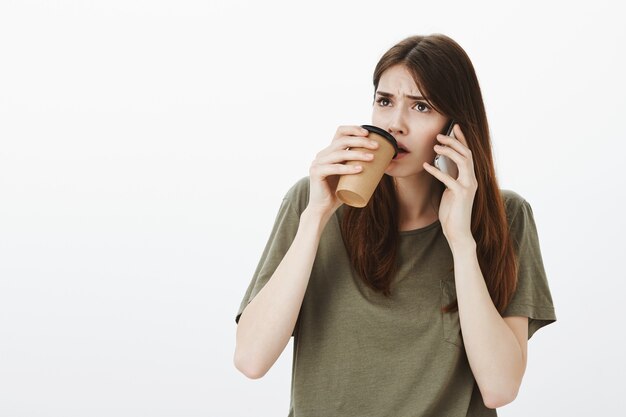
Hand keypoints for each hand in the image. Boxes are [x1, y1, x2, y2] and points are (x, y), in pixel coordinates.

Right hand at [307, 125, 378, 217]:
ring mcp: (317, 163)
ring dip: (357, 154)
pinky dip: (347, 168)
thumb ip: (360, 166)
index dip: (353, 129)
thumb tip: (385, 161)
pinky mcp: (316, 173)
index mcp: (330, 151)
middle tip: (376, 146)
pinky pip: (333, 168)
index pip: (340, 132)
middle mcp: (322, 154)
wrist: (323, 208)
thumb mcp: (351, 175)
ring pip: (339, 153)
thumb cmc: (340, 192)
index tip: (368, 133)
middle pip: (342, 141)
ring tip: (372, 157)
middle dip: (361, 141)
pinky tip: (359, 169)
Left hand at [422, 123, 477, 247]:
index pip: (468, 153)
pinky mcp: (461, 194)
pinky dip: (436, 170)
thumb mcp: (450, 190)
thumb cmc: (452, 212)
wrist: (458, 231)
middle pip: (467, 153)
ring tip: (435, 146)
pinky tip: (426, 165)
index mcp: (470, 178)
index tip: (454, 127)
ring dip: (449, 151)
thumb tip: (440, 163)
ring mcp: (468, 186)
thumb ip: (449, 177)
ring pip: (463, 161)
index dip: (462, 139)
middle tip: (440, 134)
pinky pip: (448, 178)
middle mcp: (472, 180)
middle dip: (454, 141)